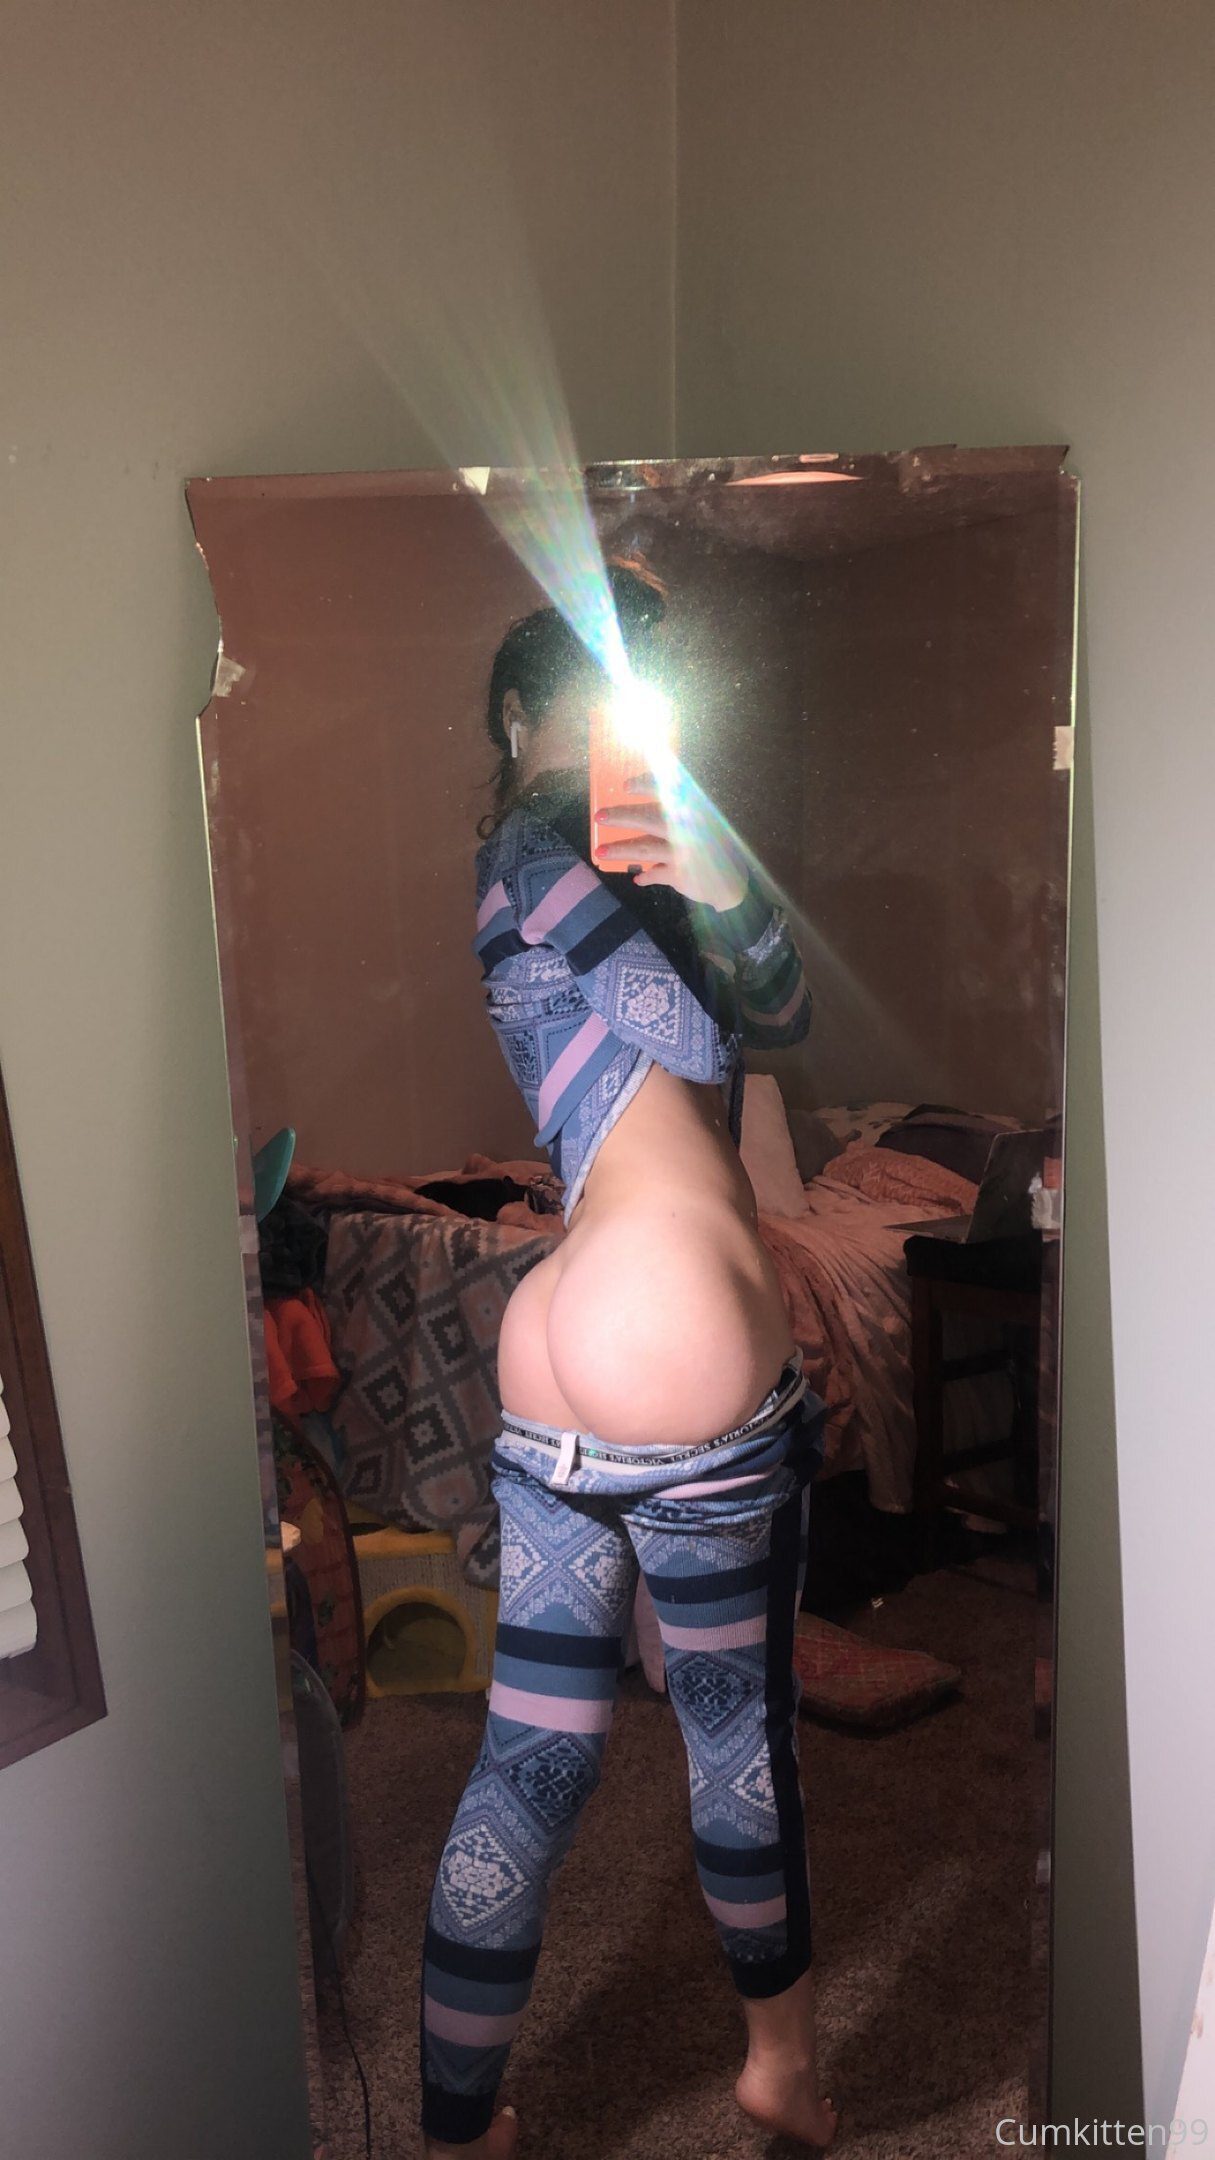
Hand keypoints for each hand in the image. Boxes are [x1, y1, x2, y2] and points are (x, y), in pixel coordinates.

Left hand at [594, 772, 750, 911]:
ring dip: (620, 850)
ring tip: (599, 852)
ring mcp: (684, 852)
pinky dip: (646, 876)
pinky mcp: (680, 874)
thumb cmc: (713, 847)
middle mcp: (689, 829)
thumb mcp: (704, 824)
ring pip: (645, 849)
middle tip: (599, 816)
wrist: (733, 881)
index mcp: (694, 811)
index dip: (645, 785)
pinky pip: (655, 873)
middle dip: (622, 817)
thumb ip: (680, 813)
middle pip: (648, 820)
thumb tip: (646, 804)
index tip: (625, 786)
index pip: (668, 791)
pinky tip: (637, 878)